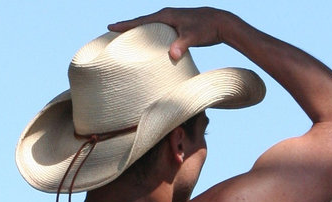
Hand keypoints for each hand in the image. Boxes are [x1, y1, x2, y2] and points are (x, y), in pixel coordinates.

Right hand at [108, 7, 232, 60]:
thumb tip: (173, 54)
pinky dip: (149, 38)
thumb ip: (182, 45)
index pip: (141, 21)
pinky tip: (146, 46)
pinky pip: (157, 33)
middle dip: (127, 28)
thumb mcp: (193, 37)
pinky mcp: (176, 29)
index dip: (126, 25)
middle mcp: (166, 17)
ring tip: (125, 41)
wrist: (220, 23)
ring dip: (137, 33)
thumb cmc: (206, 28)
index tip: (111, 26)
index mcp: (166, 16)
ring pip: (149, 28)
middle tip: (112, 33)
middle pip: (142, 23)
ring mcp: (171, 22)